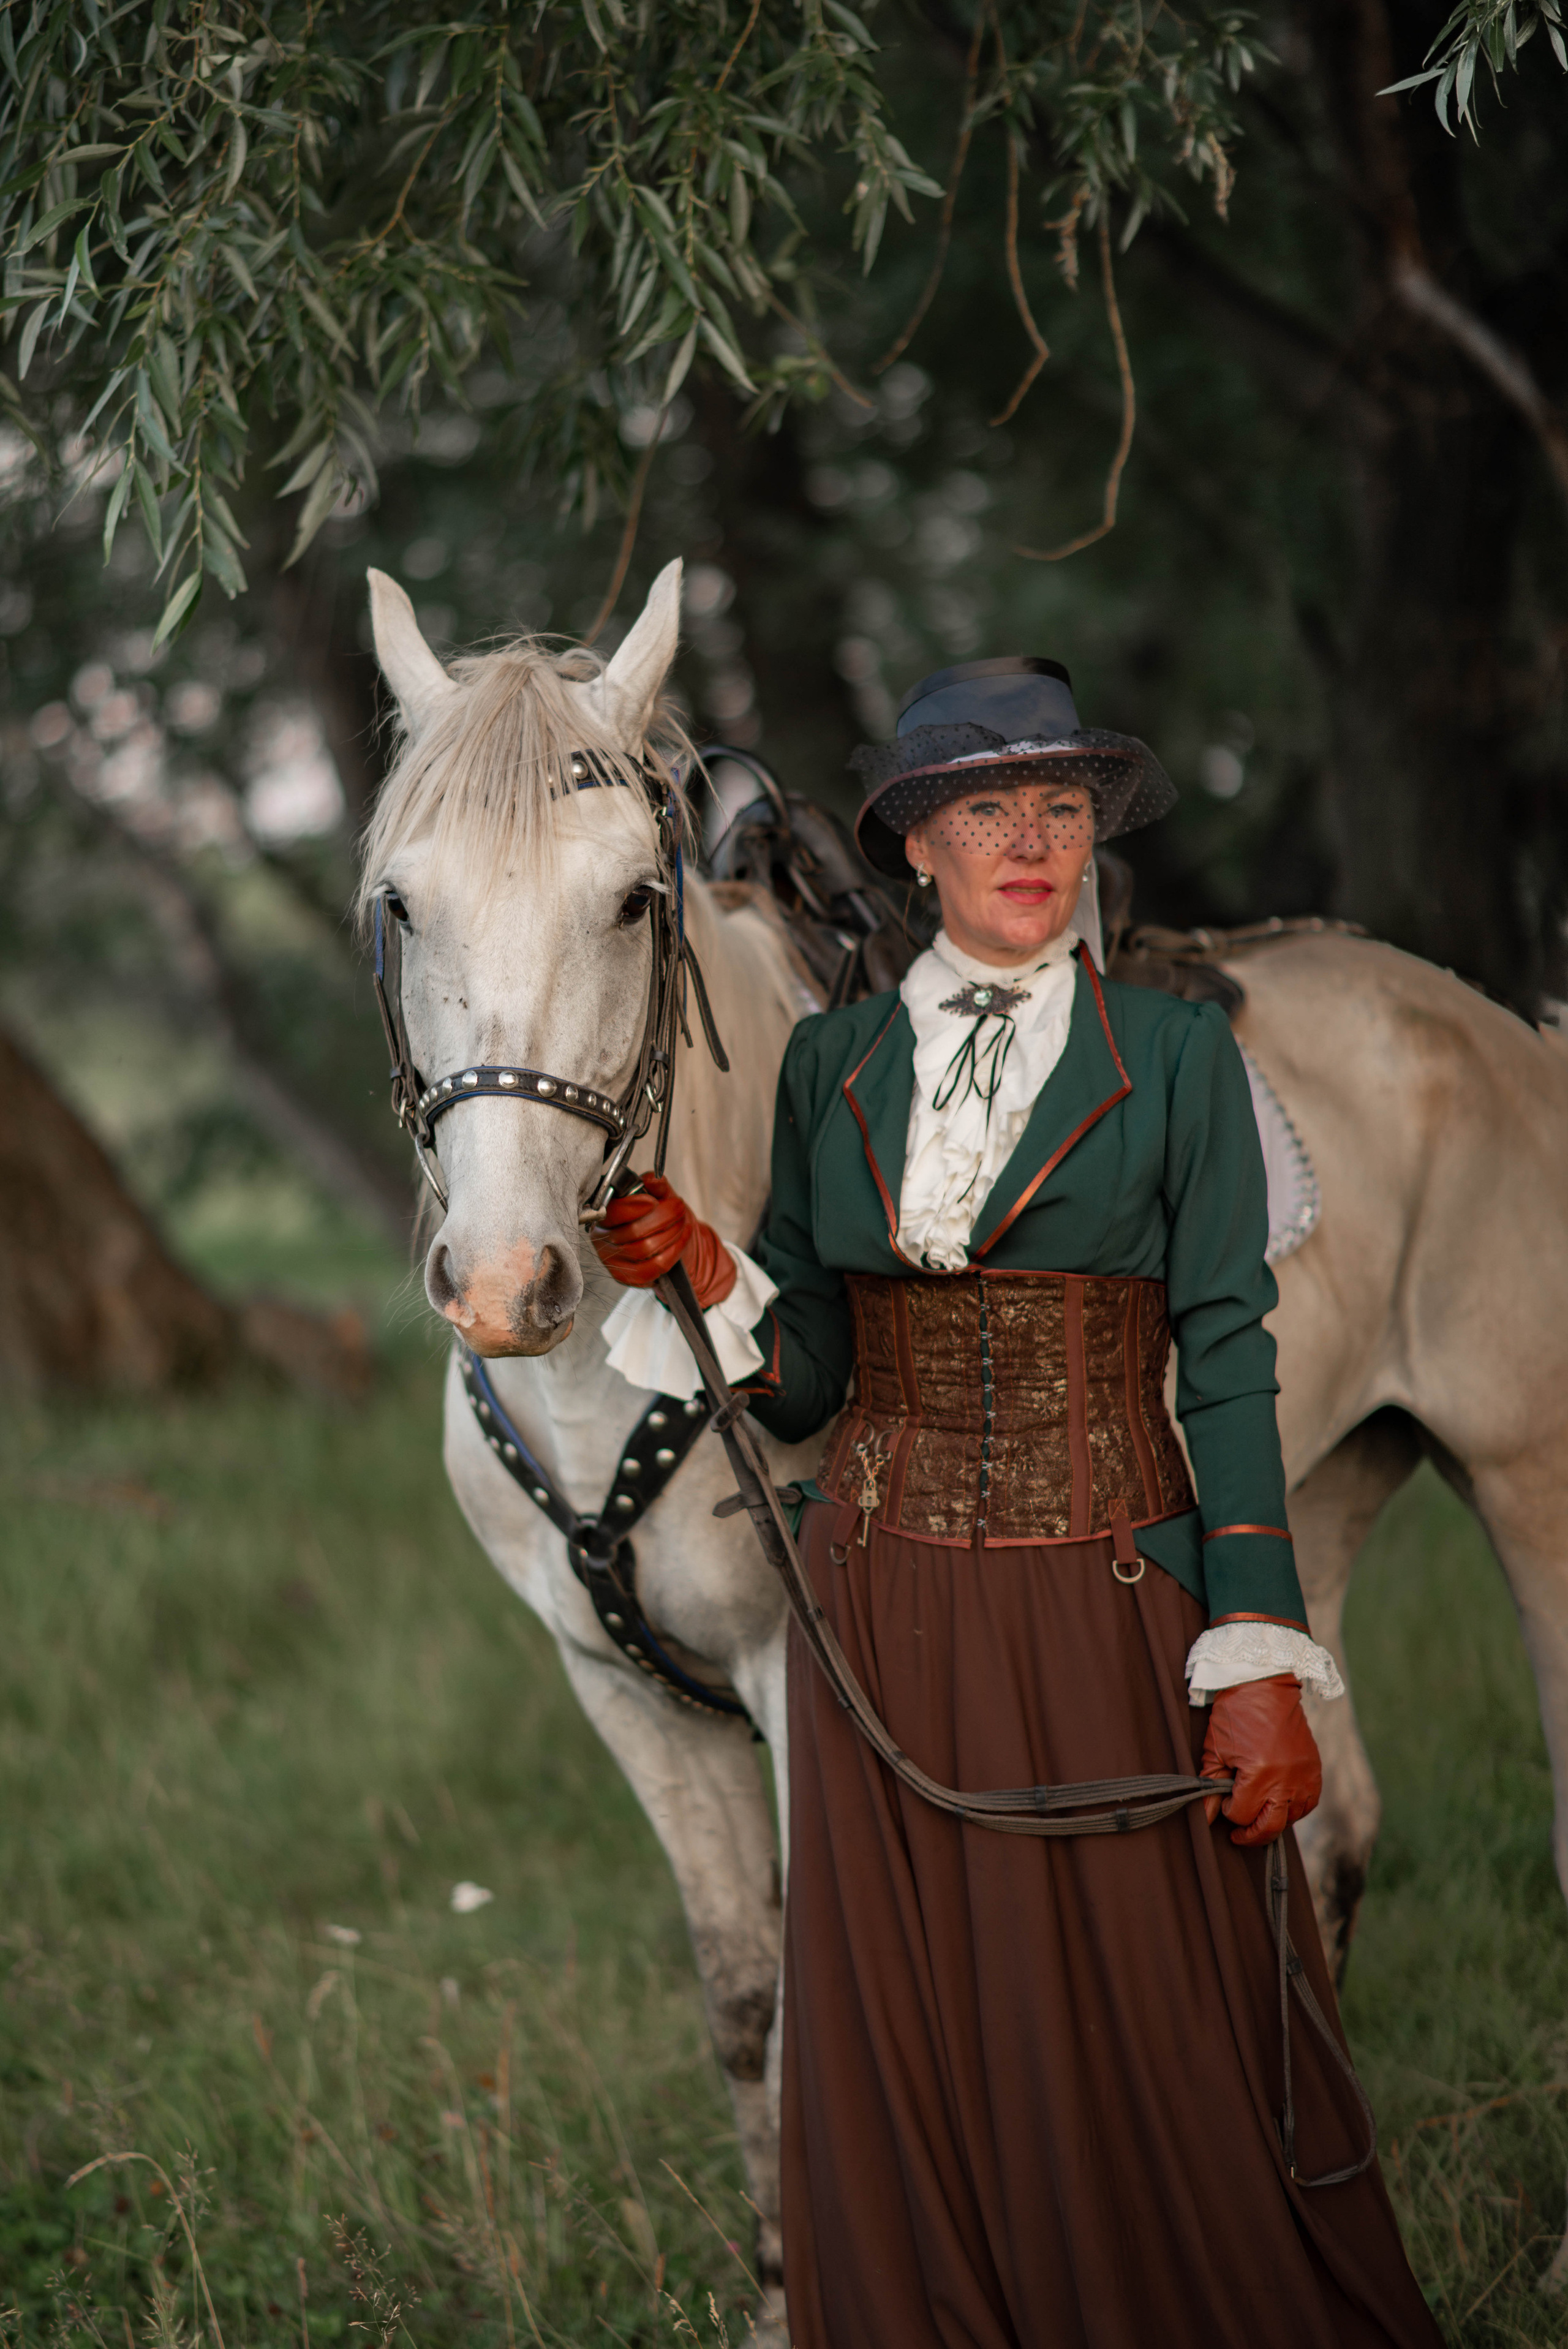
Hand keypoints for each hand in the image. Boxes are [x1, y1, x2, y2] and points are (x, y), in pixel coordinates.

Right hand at [590, 1172, 737, 1306]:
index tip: (654, 1201)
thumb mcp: (661, 1196)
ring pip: (646, 1248)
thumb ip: (656, 1185)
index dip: (634, 1206)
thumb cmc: (660, 1218)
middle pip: (634, 1231)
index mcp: (604, 1216)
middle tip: (679, 1207)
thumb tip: (654, 1180)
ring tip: (682, 1223)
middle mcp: (603, 1239)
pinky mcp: (628, 1277)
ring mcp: (614, 1261)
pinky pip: (655, 1266)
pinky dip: (673, 1252)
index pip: (613, 1212)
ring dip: (671, 1233)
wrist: (671, 1245)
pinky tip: (681, 1241)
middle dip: (663, 1217)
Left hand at [1200, 1673, 1321, 1847]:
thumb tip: (1206, 1816)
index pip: (1243, 1814)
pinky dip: (1294, 1808)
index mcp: (1260, 1773)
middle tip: (1238, 1834)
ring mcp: (1304, 1775)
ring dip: (1274, 1821)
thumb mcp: (1216, 1749)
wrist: (1264, 1683)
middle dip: (1251, 1834)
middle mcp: (1286, 1778)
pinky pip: (1309, 1802)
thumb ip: (1211, 1786)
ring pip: (1292, 1818)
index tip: (1223, 1801)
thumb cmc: (1235, 1712)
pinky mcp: (1315, 1768)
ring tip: (1258, 1813)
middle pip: (1271, 1827)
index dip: (1229, 1812)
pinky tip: (1279, 1803)